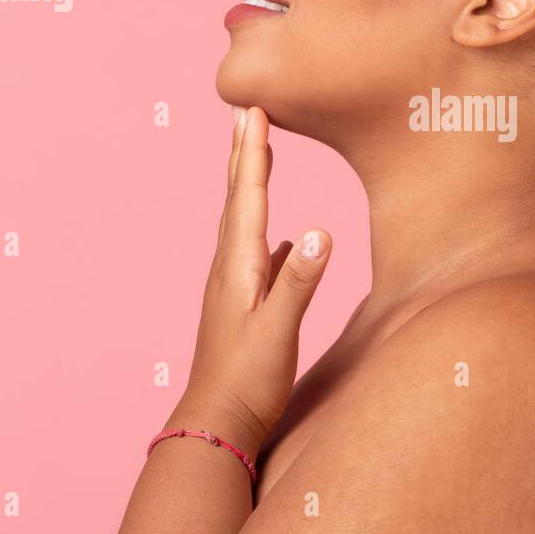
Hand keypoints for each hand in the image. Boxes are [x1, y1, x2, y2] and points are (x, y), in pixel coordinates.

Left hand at [181, 105, 331, 455]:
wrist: (215, 425)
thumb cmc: (246, 384)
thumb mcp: (278, 333)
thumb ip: (300, 283)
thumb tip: (319, 230)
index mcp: (238, 267)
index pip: (246, 196)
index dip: (252, 151)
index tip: (253, 107)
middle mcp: (230, 269)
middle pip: (238, 197)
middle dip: (245, 151)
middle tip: (247, 109)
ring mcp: (234, 286)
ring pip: (243, 220)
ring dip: (250, 182)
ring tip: (256, 154)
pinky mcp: (243, 305)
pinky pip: (255, 250)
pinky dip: (263, 227)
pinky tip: (277, 237)